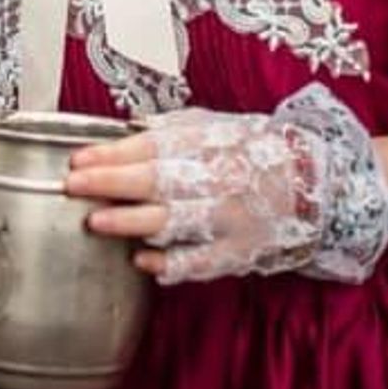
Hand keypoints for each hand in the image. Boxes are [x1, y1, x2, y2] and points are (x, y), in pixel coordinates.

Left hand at [64, 85, 387, 285]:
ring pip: (173, 221)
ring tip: (96, 221)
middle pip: (155, 180)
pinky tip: (142, 262)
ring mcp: (228, 216)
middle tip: (72, 185)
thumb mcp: (214, 124)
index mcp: (206, 143)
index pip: (150, 146)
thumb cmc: (254, 149)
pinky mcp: (239, 250)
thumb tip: (127, 127)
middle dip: (109, 182)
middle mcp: (216, 177)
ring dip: (131, 222)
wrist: (315, 183)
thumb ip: (170, 126)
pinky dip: (171, 264)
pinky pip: (201, 261)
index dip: (110, 153)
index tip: (76, 158)